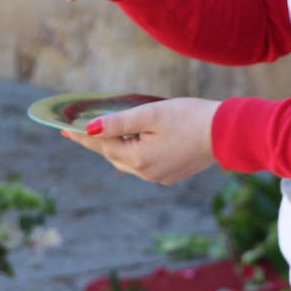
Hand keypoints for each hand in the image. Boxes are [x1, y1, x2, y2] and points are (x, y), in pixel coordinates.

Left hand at [61, 98, 220, 184]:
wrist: (227, 132)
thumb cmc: (190, 118)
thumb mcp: (151, 114)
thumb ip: (119, 122)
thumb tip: (90, 129)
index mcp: (138, 158)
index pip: (102, 145)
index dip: (82, 135)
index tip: (63, 128)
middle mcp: (146, 173)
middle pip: (114, 155)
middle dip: (98, 141)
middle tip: (80, 129)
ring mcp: (160, 176)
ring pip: (129, 161)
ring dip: (118, 147)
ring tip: (107, 133)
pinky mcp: (172, 174)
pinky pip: (145, 164)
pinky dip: (136, 152)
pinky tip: (137, 141)